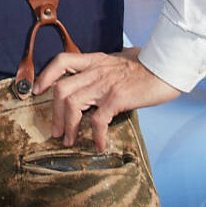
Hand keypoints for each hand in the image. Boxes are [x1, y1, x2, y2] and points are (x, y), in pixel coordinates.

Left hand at [33, 49, 180, 151]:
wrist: (167, 66)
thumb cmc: (147, 67)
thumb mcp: (119, 62)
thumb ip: (104, 69)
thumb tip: (96, 81)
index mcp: (95, 61)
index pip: (62, 61)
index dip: (45, 75)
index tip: (38, 91)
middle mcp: (96, 71)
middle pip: (61, 89)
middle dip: (54, 113)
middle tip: (56, 131)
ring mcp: (105, 84)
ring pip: (72, 104)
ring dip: (68, 126)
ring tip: (70, 141)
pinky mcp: (117, 97)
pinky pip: (98, 119)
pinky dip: (95, 135)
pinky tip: (99, 145)